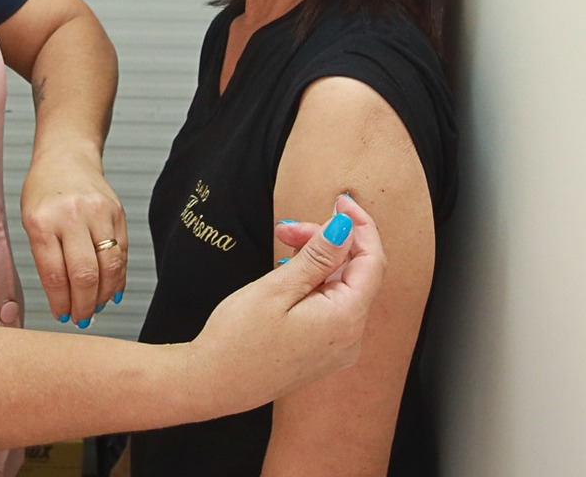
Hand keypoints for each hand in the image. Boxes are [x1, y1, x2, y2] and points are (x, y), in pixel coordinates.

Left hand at [20, 149, 127, 325]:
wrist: (67, 157)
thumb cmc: (44, 191)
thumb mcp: (31, 222)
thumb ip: (46, 258)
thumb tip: (65, 300)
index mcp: (42, 221)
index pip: (55, 274)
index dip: (61, 303)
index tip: (62, 315)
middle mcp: (72, 215)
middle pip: (85, 275)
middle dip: (84, 305)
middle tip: (81, 318)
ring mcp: (99, 213)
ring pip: (110, 266)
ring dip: (104, 295)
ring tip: (96, 306)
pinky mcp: (119, 213)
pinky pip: (122, 253)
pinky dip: (118, 276)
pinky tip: (111, 288)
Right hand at [189, 195, 385, 408]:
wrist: (213, 385)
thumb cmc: (237, 341)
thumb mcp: (277, 288)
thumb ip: (318, 256)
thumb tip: (346, 228)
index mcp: (345, 320)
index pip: (372, 260)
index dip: (359, 225)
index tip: (339, 201)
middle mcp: (350, 337)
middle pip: (354, 271)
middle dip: (325, 241)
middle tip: (286, 229)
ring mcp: (338, 347)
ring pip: (340, 286)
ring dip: (316, 260)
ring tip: (280, 248)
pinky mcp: (323, 351)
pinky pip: (330, 306)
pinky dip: (313, 283)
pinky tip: (287, 275)